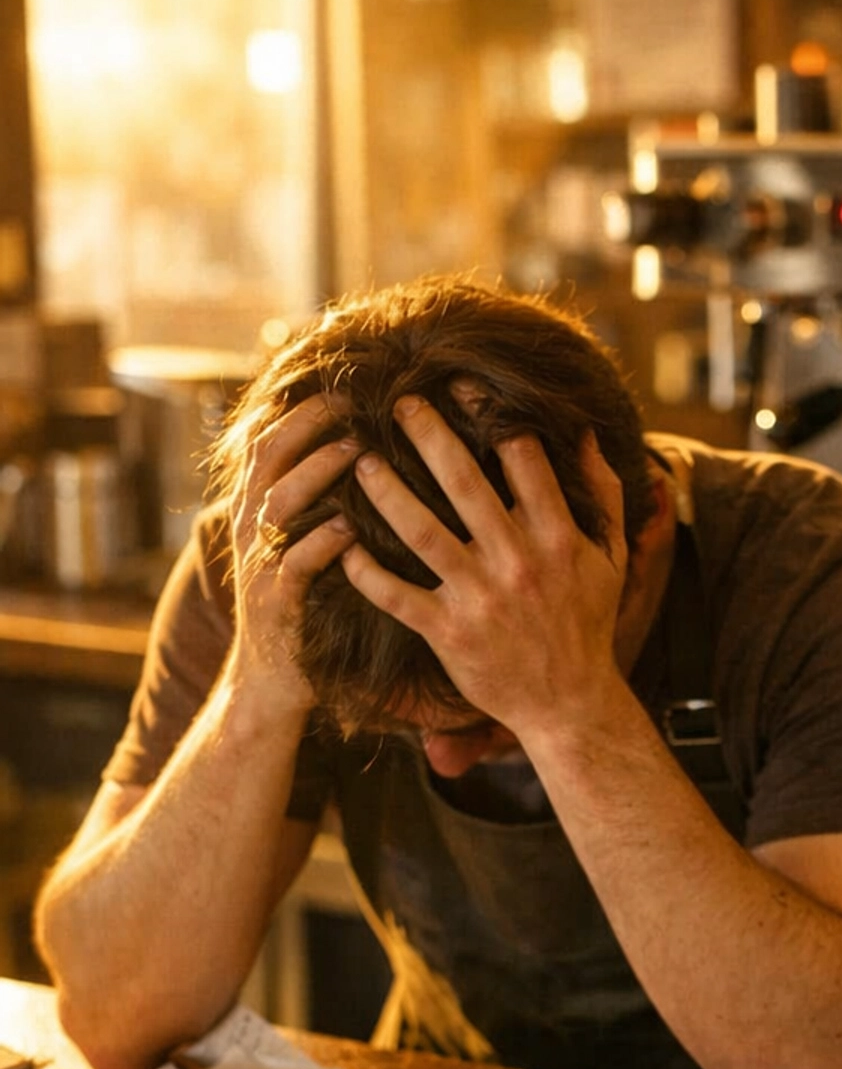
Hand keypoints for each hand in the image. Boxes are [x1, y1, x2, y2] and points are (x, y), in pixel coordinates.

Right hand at [226, 394, 358, 710]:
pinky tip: (352, 527)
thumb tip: (362, 458)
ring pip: (280, 502)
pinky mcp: (277, 605)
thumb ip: (318, 507)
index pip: (273, 442)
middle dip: (309, 423)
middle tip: (353, 398)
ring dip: (319, 472)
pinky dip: (323, 542)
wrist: (270, 687)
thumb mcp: (302, 550)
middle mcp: (252, 531)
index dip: (303, 409)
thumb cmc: (302, 613)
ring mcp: (261, 566)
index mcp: (259, 512)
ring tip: (359, 450)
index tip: (345, 382)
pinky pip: (296, 564)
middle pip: (271, 457)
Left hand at [342, 397, 630, 741]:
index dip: (489, 414)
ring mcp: (479, 598)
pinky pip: (396, 595)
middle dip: (426, 433)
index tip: (460, 384)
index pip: (522, 458)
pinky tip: (343, 543)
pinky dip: (365, 571)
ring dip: (384, 490)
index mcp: (556, 536)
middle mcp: (516, 561)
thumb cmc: (587, 626)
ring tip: (357, 458)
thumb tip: (586, 434)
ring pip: (420, 530)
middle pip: (462, 481)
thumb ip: (603, 496)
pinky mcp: (448, 634)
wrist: (571, 705)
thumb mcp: (611, 559)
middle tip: (397, 401)